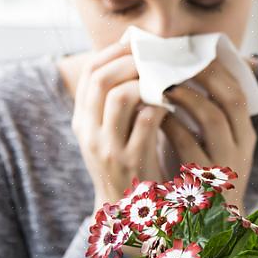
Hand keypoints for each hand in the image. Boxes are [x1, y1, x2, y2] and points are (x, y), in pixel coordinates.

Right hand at [71, 42, 167, 210]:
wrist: (127, 214)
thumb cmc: (127, 165)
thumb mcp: (110, 133)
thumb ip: (116, 103)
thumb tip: (136, 60)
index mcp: (82, 120)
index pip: (90, 72)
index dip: (114, 52)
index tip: (138, 43)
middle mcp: (89, 132)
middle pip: (101, 78)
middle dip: (131, 61)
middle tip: (156, 56)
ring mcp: (109, 148)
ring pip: (121, 96)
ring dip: (147, 81)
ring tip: (166, 78)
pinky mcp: (132, 161)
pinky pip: (147, 121)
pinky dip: (162, 106)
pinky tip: (174, 103)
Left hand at [162, 59, 256, 211]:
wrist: (204, 228)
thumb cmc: (198, 175)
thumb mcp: (210, 144)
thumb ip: (203, 113)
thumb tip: (185, 71)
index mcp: (245, 135)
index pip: (238, 91)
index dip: (217, 68)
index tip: (191, 51)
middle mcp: (241, 147)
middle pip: (230, 99)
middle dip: (203, 75)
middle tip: (175, 60)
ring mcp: (225, 164)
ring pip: (213, 118)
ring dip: (186, 96)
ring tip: (163, 83)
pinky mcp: (204, 180)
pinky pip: (188, 144)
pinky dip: (171, 125)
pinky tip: (154, 115)